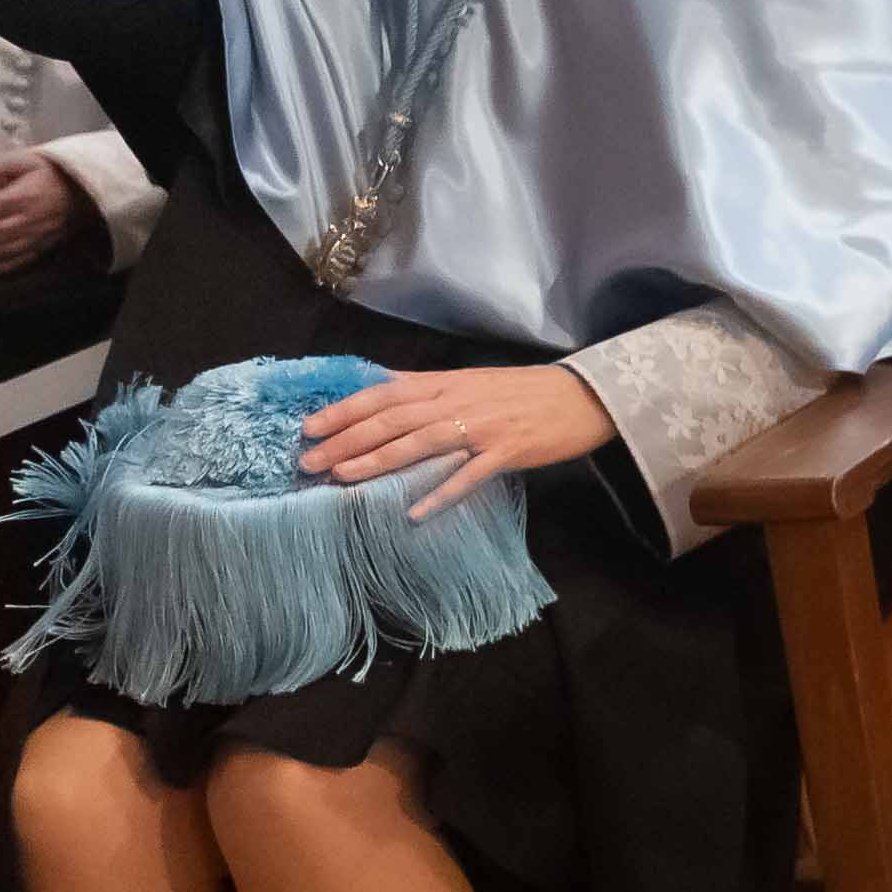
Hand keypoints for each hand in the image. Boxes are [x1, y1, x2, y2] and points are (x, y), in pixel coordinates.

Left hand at [300, 363, 617, 522]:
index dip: (344, 409)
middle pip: (392, 419)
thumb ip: (425, 387)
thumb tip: (377, 386)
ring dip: (378, 461)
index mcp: (445, 382)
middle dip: (347, 439)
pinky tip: (414, 511)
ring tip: (342, 478)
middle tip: (310, 461)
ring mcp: (482, 427)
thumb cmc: (522, 391)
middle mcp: (457, 401)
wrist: (583, 395)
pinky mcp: (508, 452)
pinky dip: (441, 492)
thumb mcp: (469, 380)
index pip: (383, 393)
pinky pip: (469, 475)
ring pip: (420, 443)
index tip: (309, 427)